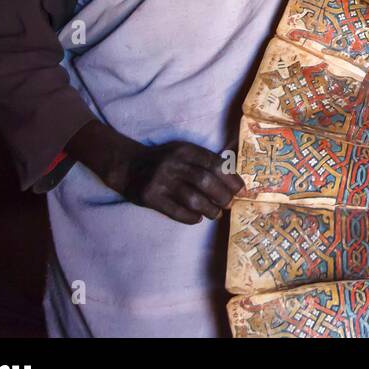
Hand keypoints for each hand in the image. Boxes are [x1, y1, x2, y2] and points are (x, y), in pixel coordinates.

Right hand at [67, 121, 242, 224]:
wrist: (128, 165)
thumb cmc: (164, 160)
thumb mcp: (183, 151)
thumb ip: (205, 159)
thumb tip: (234, 175)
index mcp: (185, 150)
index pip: (214, 163)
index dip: (231, 178)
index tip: (240, 189)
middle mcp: (173, 164)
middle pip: (205, 181)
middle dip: (223, 195)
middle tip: (229, 203)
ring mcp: (160, 181)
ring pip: (192, 198)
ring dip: (210, 209)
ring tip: (216, 213)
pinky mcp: (150, 197)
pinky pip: (176, 211)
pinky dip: (191, 217)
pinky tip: (198, 218)